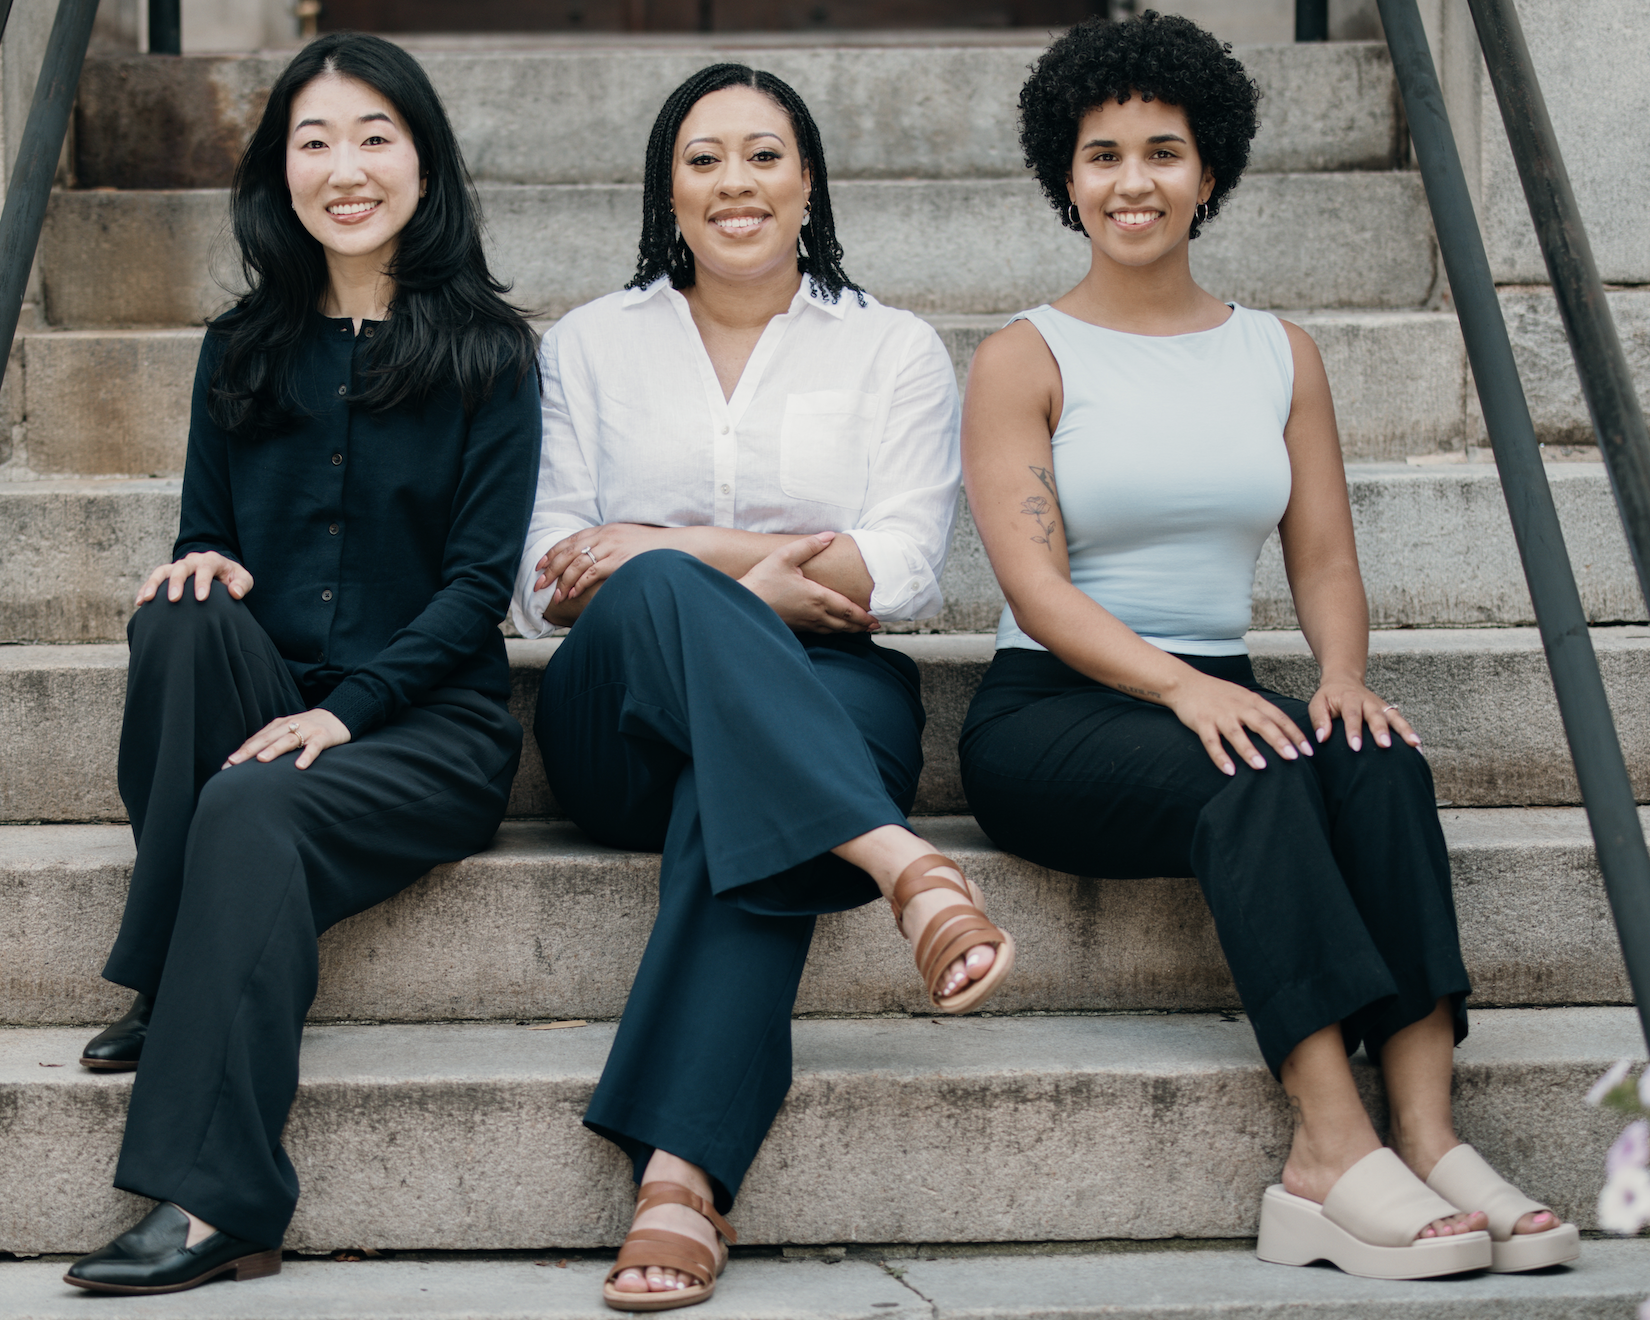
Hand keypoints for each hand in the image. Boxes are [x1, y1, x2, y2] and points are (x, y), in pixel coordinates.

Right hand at [137, 551, 252, 604]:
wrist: (220, 572)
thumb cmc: (232, 577)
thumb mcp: (243, 579)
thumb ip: (242, 584)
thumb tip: (234, 593)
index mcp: (211, 560)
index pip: (205, 568)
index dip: (202, 582)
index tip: (201, 598)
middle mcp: (192, 561)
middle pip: (181, 568)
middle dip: (177, 582)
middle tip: (174, 599)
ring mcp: (178, 566)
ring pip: (163, 571)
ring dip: (154, 584)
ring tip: (147, 599)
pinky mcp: (168, 574)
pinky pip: (154, 579)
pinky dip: (146, 588)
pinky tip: (140, 602)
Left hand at [223, 709, 350, 771]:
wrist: (337, 716)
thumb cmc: (308, 728)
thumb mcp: (288, 731)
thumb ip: (272, 742)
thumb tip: (250, 760)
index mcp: (278, 726)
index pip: (257, 739)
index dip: (242, 751)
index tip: (227, 765)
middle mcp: (289, 726)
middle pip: (267, 739)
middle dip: (249, 751)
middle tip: (234, 762)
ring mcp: (306, 730)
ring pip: (287, 740)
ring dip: (274, 749)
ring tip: (262, 760)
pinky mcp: (322, 736)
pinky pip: (314, 747)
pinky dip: (307, 755)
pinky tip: (300, 766)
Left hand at [535, 524, 673, 610]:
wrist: (676, 545)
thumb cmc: (652, 548)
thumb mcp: (627, 539)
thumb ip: (609, 546)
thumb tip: (595, 559)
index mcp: (604, 530)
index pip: (571, 539)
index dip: (552, 552)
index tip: (540, 564)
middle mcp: (604, 536)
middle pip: (568, 551)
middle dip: (550, 569)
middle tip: (538, 584)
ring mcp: (611, 547)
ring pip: (576, 563)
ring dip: (562, 581)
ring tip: (555, 596)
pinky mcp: (619, 560)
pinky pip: (591, 572)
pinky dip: (579, 583)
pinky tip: (572, 593)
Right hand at [739, 533, 879, 633]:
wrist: (743, 604)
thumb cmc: (762, 581)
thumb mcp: (785, 557)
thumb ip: (809, 545)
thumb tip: (829, 536)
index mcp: (817, 597)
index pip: (848, 610)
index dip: (864, 616)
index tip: (876, 619)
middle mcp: (814, 614)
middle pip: (844, 624)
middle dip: (860, 625)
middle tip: (874, 626)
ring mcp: (805, 624)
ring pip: (833, 631)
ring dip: (848, 630)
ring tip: (859, 629)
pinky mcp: (795, 628)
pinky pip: (820, 632)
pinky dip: (833, 632)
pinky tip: (832, 628)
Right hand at [1167, 672, 1313, 775]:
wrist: (1184, 683)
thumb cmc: (1217, 693)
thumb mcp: (1243, 696)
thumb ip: (1260, 712)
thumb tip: (1283, 732)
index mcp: (1252, 701)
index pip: (1278, 717)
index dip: (1294, 733)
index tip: (1308, 750)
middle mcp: (1238, 707)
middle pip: (1262, 724)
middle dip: (1278, 740)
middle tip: (1293, 757)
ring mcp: (1219, 715)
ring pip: (1236, 733)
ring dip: (1249, 750)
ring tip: (1261, 766)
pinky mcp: (1202, 722)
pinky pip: (1211, 742)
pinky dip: (1220, 757)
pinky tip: (1229, 771)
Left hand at [1309, 676, 1419, 751]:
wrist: (1344, 680)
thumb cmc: (1329, 696)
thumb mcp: (1317, 703)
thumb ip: (1319, 719)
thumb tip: (1322, 738)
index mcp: (1349, 698)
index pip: (1352, 715)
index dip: (1354, 731)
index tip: (1355, 747)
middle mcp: (1368, 701)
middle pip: (1376, 716)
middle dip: (1381, 731)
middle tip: (1385, 745)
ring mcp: (1381, 705)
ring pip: (1394, 717)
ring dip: (1405, 730)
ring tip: (1414, 745)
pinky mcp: (1388, 710)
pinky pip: (1401, 721)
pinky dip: (1410, 732)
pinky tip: (1418, 746)